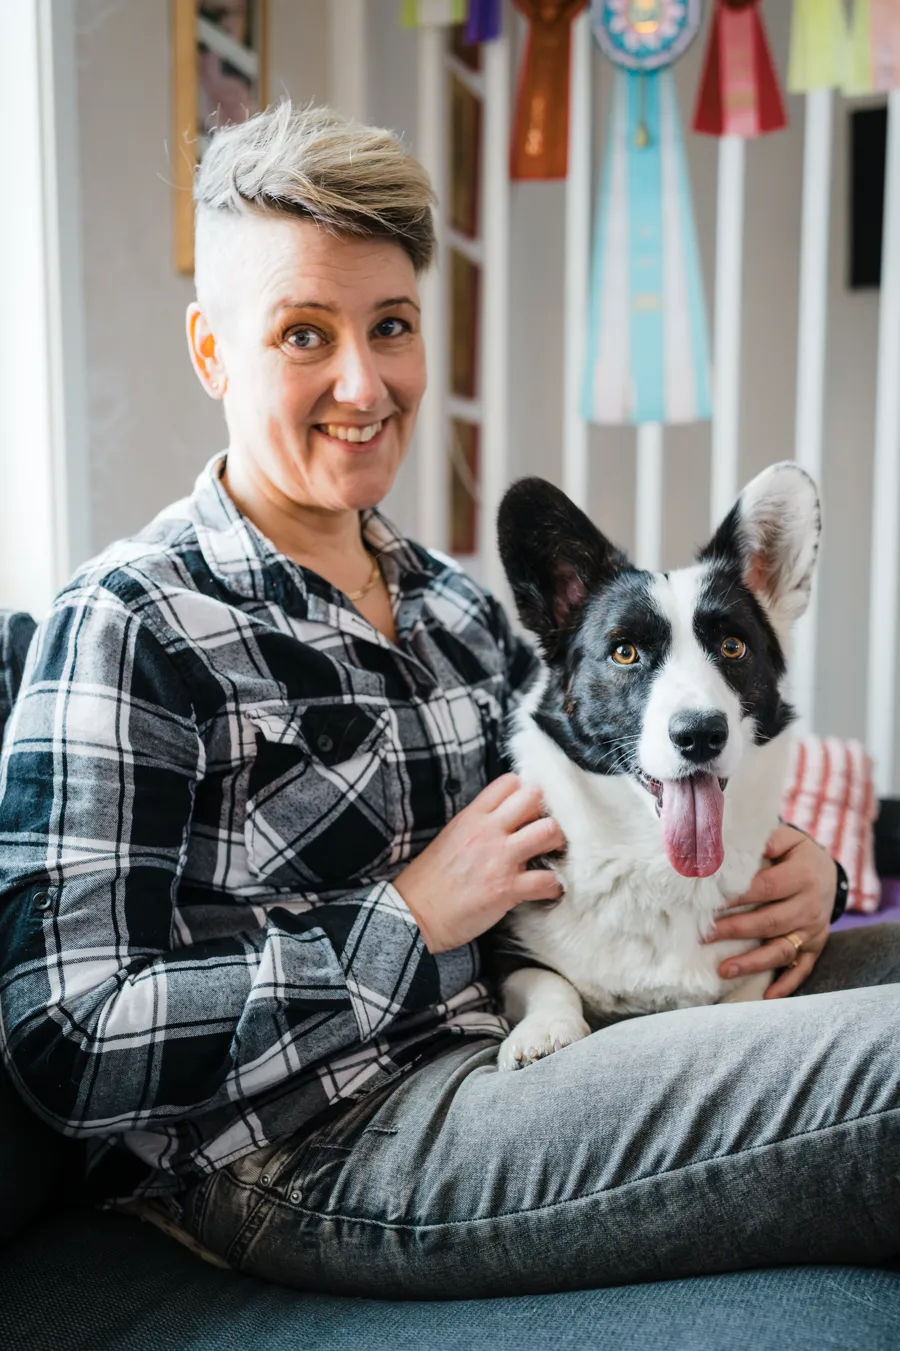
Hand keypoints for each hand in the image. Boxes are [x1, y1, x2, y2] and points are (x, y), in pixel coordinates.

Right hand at [393, 773, 564, 953]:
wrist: (413, 914)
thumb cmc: (430, 880)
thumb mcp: (450, 837)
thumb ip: (478, 825)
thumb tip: (503, 820)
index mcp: (472, 817)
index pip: (509, 782)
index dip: (525, 792)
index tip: (529, 810)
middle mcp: (487, 831)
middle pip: (534, 797)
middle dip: (546, 812)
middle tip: (545, 830)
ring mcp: (499, 859)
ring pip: (548, 832)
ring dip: (557, 844)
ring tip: (553, 856)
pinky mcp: (507, 889)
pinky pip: (547, 880)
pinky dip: (554, 886)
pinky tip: (548, 889)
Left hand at [703, 824, 835, 997]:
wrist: (829, 873)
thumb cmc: (795, 854)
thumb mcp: (786, 839)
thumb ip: (764, 840)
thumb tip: (731, 844)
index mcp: (802, 876)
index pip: (766, 888)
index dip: (737, 896)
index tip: (708, 903)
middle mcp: (810, 906)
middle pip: (770, 921)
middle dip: (735, 930)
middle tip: (704, 936)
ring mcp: (813, 930)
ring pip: (782, 950)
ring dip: (753, 962)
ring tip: (723, 970)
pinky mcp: (815, 947)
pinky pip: (802, 969)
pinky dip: (786, 984)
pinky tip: (765, 996)